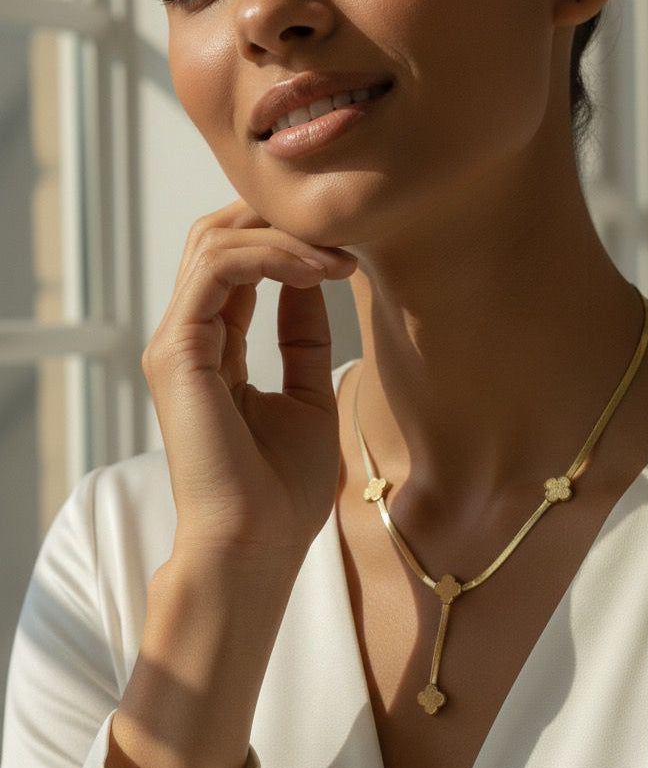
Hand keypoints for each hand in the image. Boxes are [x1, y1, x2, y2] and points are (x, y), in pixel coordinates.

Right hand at [142, 199, 357, 570]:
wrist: (257, 544)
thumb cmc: (283, 488)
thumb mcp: (308, 396)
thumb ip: (302, 338)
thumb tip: (315, 279)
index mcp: (216, 349)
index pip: (238, 266)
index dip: (289, 244)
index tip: (349, 253)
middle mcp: (190, 338)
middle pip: (218, 240)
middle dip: (280, 223)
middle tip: (342, 232)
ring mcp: (178, 342)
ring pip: (216, 243)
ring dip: (283, 237)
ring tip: (339, 256)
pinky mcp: (177, 350)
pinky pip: (218, 269)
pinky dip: (269, 257)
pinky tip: (315, 269)